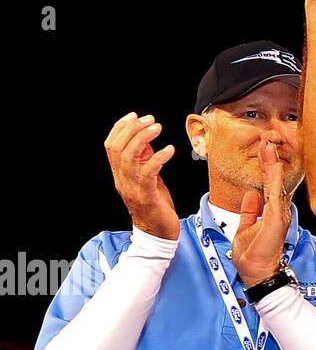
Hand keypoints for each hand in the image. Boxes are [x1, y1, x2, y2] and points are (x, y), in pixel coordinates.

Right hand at [105, 112, 179, 239]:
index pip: (110, 146)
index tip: (134, 116)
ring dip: (143, 139)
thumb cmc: (155, 204)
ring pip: (129, 158)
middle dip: (132, 129)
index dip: (120, 128)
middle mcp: (122, 180)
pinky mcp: (147, 196)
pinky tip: (169, 149)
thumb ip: (144, 160)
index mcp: (119, 174)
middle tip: (150, 119)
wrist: (157, 233)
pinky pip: (148, 173)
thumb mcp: (149, 177)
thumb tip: (146, 138)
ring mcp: (132, 188)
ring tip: (157, 127)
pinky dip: (158, 158)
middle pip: (117, 148)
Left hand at [232, 133, 292, 286]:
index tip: (263, 150)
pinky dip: (273, 178)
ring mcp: (279, 214)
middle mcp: (278, 211)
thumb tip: (250, 195)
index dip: (266, 167)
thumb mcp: (245, 229)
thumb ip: (249, 212)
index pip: (269, 185)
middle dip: (270, 160)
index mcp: (271, 212)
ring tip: (268, 146)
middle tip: (267, 141)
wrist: (257, 274)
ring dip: (271, 164)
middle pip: (274, 180)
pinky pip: (274, 194)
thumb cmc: (253, 257)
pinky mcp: (276, 219)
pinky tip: (273, 165)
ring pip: (275, 183)